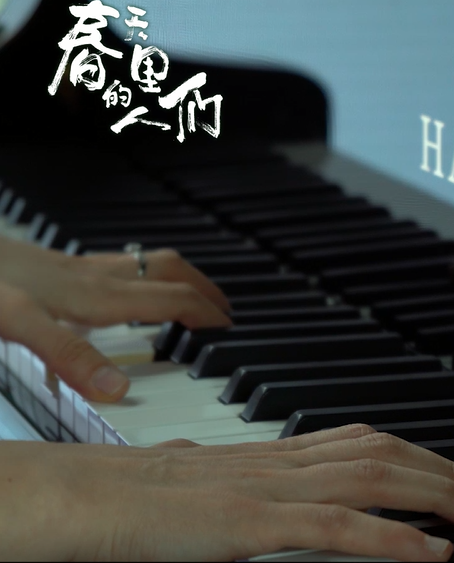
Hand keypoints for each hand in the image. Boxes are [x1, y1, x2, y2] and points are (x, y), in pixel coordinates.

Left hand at [0, 239, 230, 402]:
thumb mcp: (20, 325)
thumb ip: (70, 356)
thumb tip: (120, 389)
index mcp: (96, 296)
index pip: (172, 300)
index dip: (206, 313)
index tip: (230, 328)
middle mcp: (92, 279)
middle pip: (168, 273)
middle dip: (202, 289)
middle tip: (224, 309)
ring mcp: (74, 269)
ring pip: (143, 267)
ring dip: (174, 279)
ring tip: (188, 297)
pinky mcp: (53, 267)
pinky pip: (111, 269)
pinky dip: (134, 279)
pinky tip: (117, 296)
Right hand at [0, 424, 453, 561]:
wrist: (69, 499)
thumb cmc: (124, 499)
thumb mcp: (201, 489)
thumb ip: (241, 491)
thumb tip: (256, 499)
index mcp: (272, 455)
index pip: (367, 442)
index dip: (422, 455)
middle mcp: (281, 462)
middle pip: (387, 454)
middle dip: (449, 474)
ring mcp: (269, 489)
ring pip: (378, 480)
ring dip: (441, 497)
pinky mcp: (251, 523)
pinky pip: (339, 529)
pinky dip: (396, 540)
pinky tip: (436, 553)